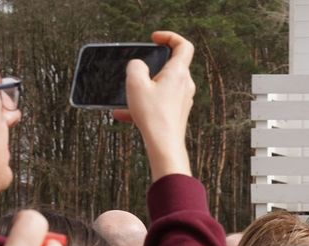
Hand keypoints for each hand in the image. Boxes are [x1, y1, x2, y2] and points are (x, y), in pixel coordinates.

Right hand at [113, 31, 195, 179]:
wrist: (164, 145)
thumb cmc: (153, 115)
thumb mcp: (135, 82)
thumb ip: (135, 66)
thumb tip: (139, 65)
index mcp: (178, 73)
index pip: (184, 46)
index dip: (169, 37)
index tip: (154, 38)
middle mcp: (185, 85)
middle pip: (171, 66)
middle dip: (152, 65)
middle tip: (138, 71)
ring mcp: (182, 100)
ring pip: (161, 86)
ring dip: (143, 88)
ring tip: (127, 96)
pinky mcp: (177, 113)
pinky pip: (158, 102)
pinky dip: (142, 104)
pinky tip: (123, 113)